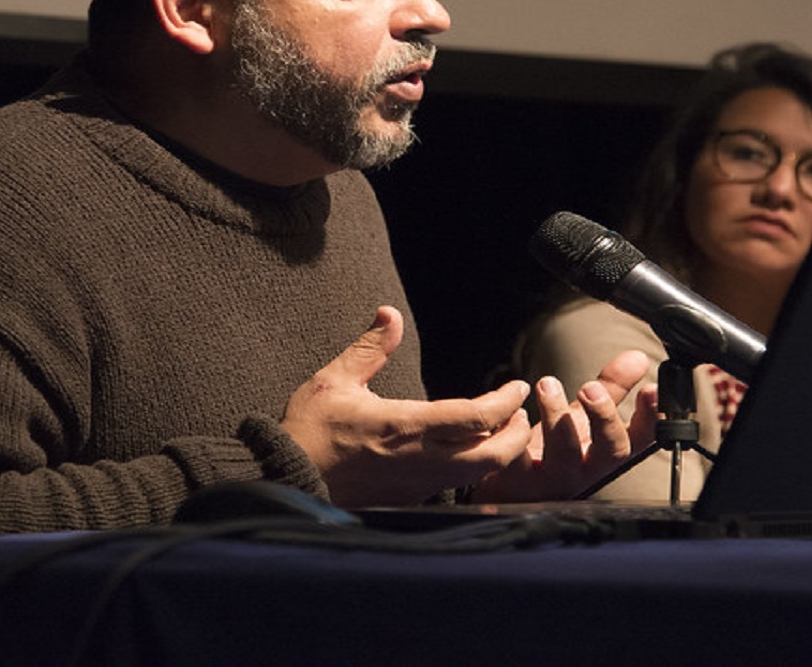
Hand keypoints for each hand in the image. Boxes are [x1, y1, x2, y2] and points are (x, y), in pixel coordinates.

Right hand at [281, 306, 534, 506]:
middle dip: (518, 434)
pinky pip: (456, 485)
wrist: (288, 480)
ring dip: (499, 452)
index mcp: (406, 425)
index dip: (506, 402)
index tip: (517, 386)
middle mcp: (421, 460)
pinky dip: (475, 468)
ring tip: (503, 430)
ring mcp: (418, 485)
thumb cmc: (310, 430)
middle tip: (522, 412)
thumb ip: (370, 348)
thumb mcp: (334, 380)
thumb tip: (389, 313)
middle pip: (492, 454)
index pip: (476, 417)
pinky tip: (471, 452)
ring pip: (478, 474)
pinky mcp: (410, 499)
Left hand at [467, 349, 655, 503]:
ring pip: (564, 453)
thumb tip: (638, 358)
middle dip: (605, 416)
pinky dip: (514, 429)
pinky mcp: (515, 480)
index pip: (640, 440)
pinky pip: (516, 457)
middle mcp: (583, 470)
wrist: (503, 489)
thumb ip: (610, 390)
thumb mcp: (581, 420)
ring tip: (547, 385)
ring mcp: (550, 479)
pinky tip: (513, 411)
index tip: (651, 389)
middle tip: (590, 388)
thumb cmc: (547, 454)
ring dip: (558, 415)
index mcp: (601, 455)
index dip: (651, 417)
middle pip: (611, 452)